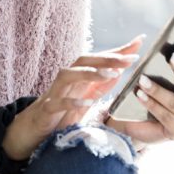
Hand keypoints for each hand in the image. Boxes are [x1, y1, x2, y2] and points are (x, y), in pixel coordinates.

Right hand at [2, 35, 143, 159]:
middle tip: (129, 58)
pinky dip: (73, 101)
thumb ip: (103, 83)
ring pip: (69, 75)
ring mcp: (55, 92)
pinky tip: (89, 102)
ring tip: (111, 75)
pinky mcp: (47, 109)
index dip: (118, 50)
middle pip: (84, 60)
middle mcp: (66, 79)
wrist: (34, 130)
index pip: (98, 58)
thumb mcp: (88, 96)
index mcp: (78, 75)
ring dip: (90, 73)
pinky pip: (58, 102)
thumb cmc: (63, 111)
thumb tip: (122, 68)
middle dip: (107, 57)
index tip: (139, 43)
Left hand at [105, 36, 173, 144]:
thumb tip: (146, 40)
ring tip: (142, 80)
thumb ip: (158, 60)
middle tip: (170, 57)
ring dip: (159, 90)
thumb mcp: (156, 74)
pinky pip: (166, 117)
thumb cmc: (150, 92)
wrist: (136, 123)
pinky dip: (152, 105)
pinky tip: (140, 95)